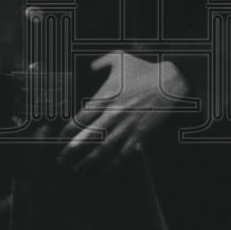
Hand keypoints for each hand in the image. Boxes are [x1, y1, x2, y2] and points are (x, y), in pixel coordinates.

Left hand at [57, 52, 189, 175]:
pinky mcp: (141, 134)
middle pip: (90, 136)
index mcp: (108, 95)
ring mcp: (128, 125)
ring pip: (106, 148)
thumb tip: (88, 67)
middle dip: (74, 150)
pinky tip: (103, 172)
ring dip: (90, 160)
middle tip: (61, 160)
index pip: (83, 117)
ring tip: (77, 169)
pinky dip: (113, 164)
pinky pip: (125, 152)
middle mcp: (116, 113)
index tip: (59, 138)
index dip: (69, 130)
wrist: (170, 81)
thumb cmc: (143, 69)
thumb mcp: (119, 57)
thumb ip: (99, 62)